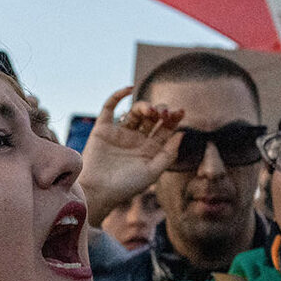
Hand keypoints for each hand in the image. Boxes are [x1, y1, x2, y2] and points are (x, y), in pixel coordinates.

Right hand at [78, 86, 183, 225]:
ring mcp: (120, 133)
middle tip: (163, 113)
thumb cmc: (126, 186)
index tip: (180, 112)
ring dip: (144, 106)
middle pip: (152, 117)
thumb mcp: (153, 172)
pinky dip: (118, 95)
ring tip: (150, 110)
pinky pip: (110, 107)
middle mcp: (136, 138)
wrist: (98, 191)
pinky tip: (130, 89)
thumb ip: (168, 154)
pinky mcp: (103, 128)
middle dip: (160, 111)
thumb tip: (182, 133)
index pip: (165, 128)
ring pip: (135, 111)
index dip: (174, 118)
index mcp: (149, 148)